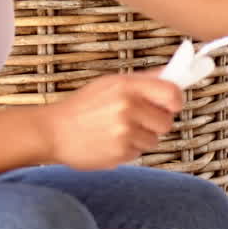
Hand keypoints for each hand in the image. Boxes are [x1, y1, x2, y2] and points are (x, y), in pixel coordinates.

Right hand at [40, 74, 182, 169]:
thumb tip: (174, 74)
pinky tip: (110, 142)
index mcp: (127, 87)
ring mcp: (124, 133)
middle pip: (167, 121)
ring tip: (118, 131)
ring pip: (154, 139)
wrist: (52, 132)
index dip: (175, 101)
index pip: (172, 93)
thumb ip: (144, 80)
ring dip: (141, 137)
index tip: (171, 104)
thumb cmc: (82, 106)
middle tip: (137, 119)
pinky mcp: (119, 154)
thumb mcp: (111, 83)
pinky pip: (139, 153)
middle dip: (156, 122)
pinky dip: (128, 150)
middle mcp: (127, 108)